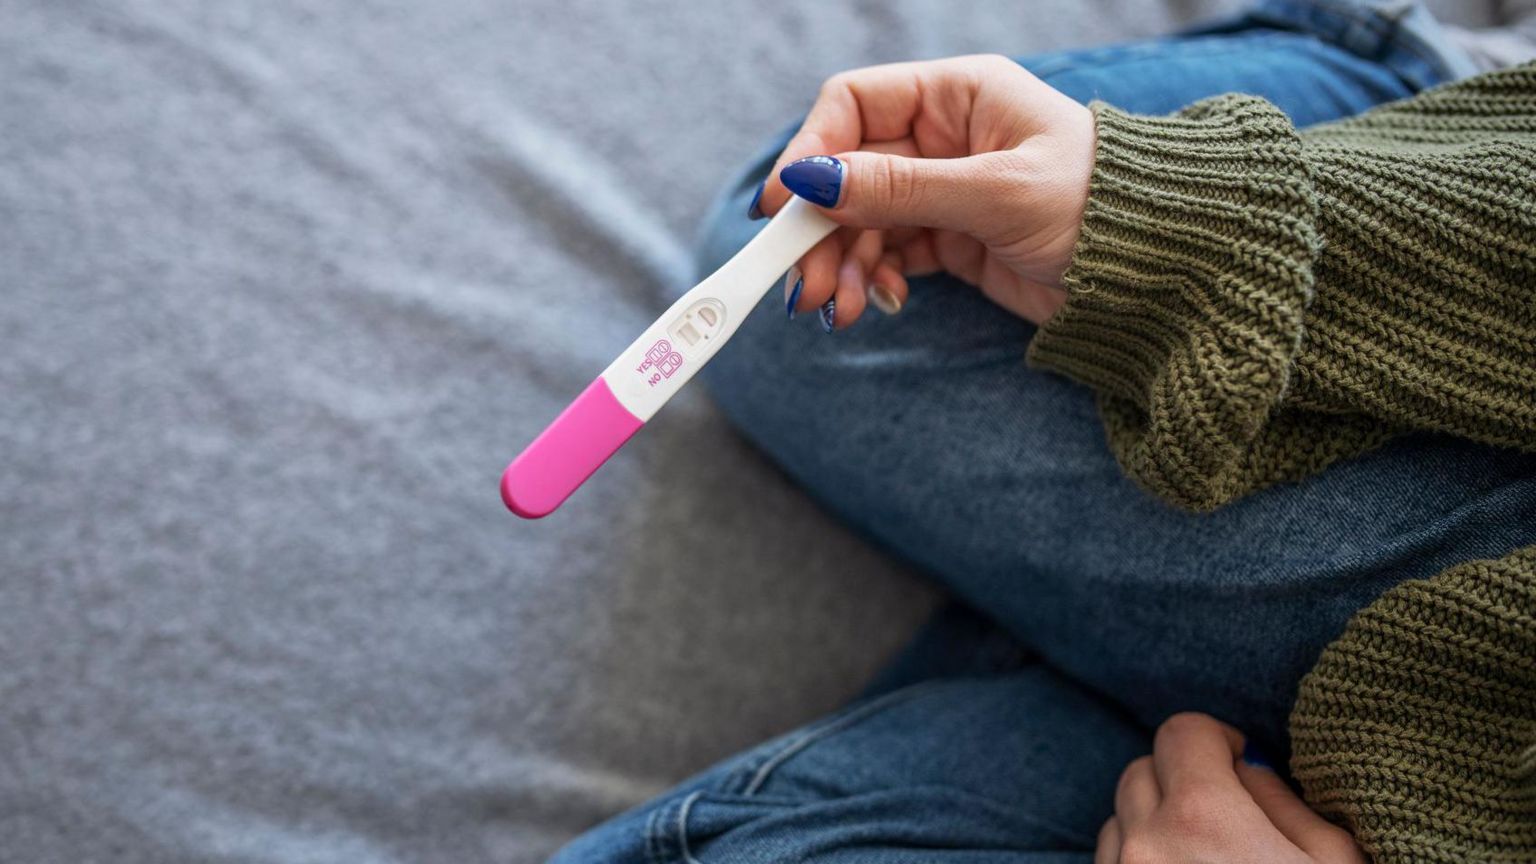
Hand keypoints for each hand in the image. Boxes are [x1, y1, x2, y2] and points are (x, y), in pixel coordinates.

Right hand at [754, 54, 1094, 328]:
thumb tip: (812, 181)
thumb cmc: (1101, 209)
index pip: (854, 106)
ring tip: (841, 310)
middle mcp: (945, 137)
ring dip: (843, 265)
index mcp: (959, 96)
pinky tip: (881, 304)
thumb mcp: (997, 194)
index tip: (781, 206)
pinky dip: (874, 280)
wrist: (1160, 276)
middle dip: (822, 229)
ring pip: (862, 221)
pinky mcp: (952, 239)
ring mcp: (945, 190)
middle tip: (806, 285)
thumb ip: (901, 189)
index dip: (811, 151)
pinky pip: (889, 255)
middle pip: (848, 173)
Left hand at [1097, 713, 1365, 863]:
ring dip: (1154, 826)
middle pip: (1141, 772)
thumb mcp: (1336, 861)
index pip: (1181, 731)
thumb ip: (1284, 801)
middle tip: (1229, 815)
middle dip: (1181, 780)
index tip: (1243, 767)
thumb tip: (1248, 766)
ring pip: (1119, 822)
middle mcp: (1144, 845)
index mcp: (1202, 819)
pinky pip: (1109, 862)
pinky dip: (1138, 860)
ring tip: (1206, 857)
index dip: (1216, 741)